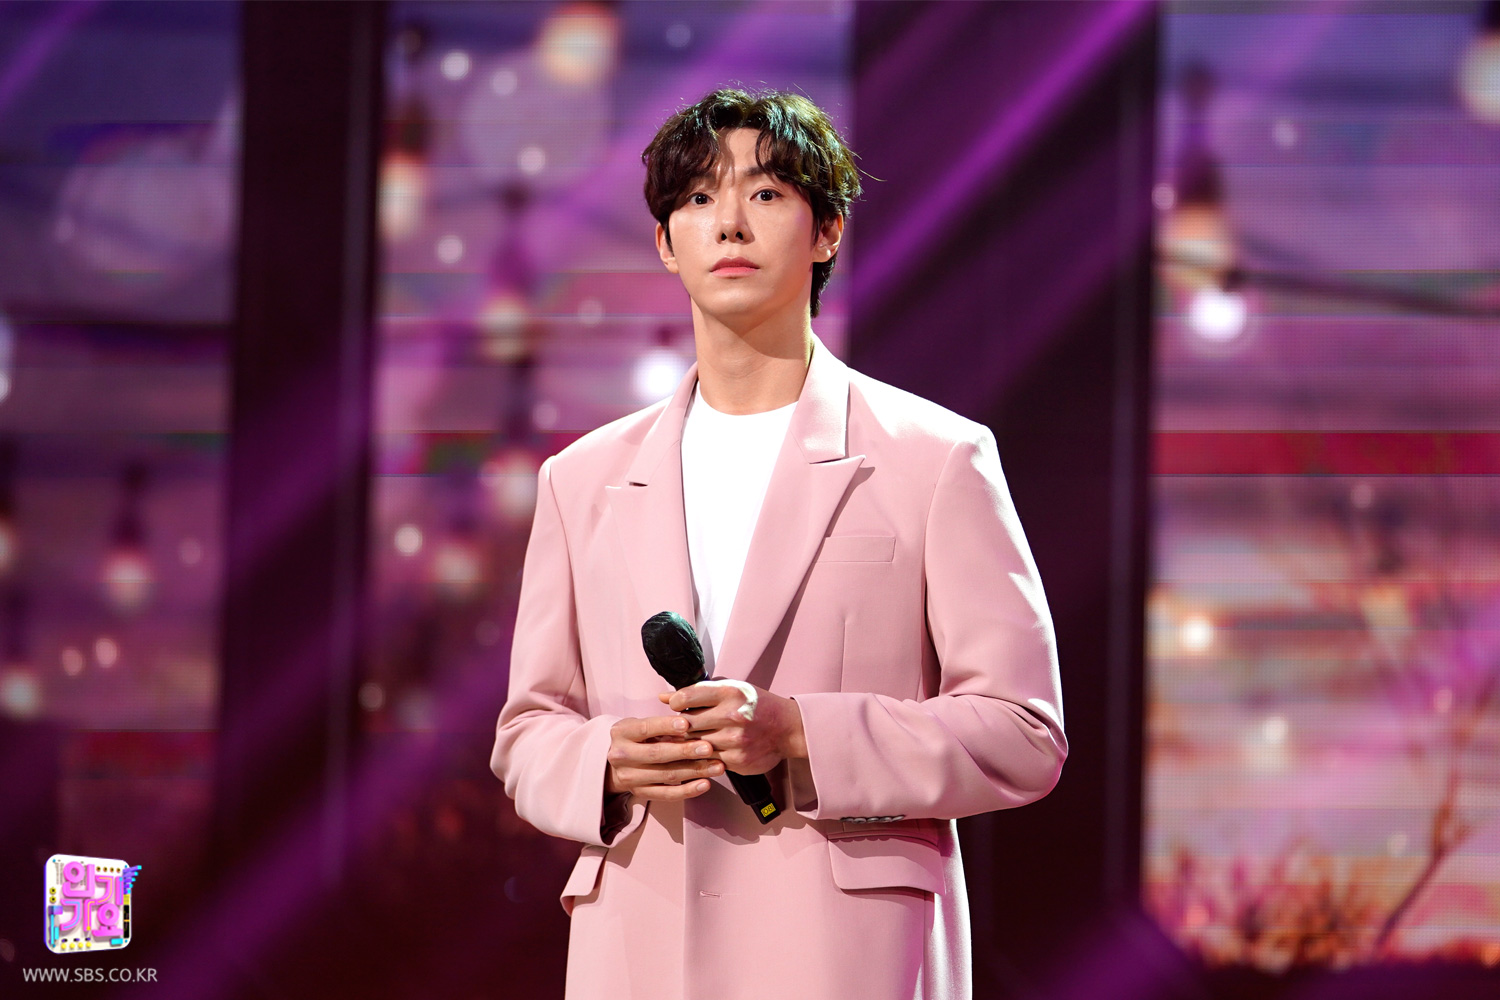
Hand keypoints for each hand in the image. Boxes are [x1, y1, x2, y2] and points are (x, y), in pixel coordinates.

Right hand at [605, 715, 723, 800]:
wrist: (618, 764)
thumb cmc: (639, 738)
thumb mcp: (644, 725)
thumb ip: (664, 725)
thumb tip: (691, 723)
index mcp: (622, 732)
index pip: (645, 728)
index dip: (666, 726)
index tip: (687, 724)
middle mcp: (621, 756)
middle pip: (657, 754)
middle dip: (685, 751)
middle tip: (709, 748)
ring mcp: (629, 777)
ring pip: (666, 775)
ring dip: (694, 771)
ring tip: (717, 766)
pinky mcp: (640, 793)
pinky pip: (667, 795)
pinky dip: (688, 790)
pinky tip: (705, 784)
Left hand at [657, 682, 806, 775]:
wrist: (787, 728)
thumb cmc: (756, 705)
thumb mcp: (731, 688)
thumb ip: (698, 692)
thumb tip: (663, 698)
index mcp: (730, 692)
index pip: (687, 697)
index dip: (675, 702)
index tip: (676, 706)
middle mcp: (732, 716)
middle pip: (687, 723)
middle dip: (679, 725)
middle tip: (678, 726)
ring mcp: (735, 741)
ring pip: (694, 744)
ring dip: (688, 743)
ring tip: (690, 738)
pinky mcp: (737, 761)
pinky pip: (708, 760)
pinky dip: (702, 757)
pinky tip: (705, 751)